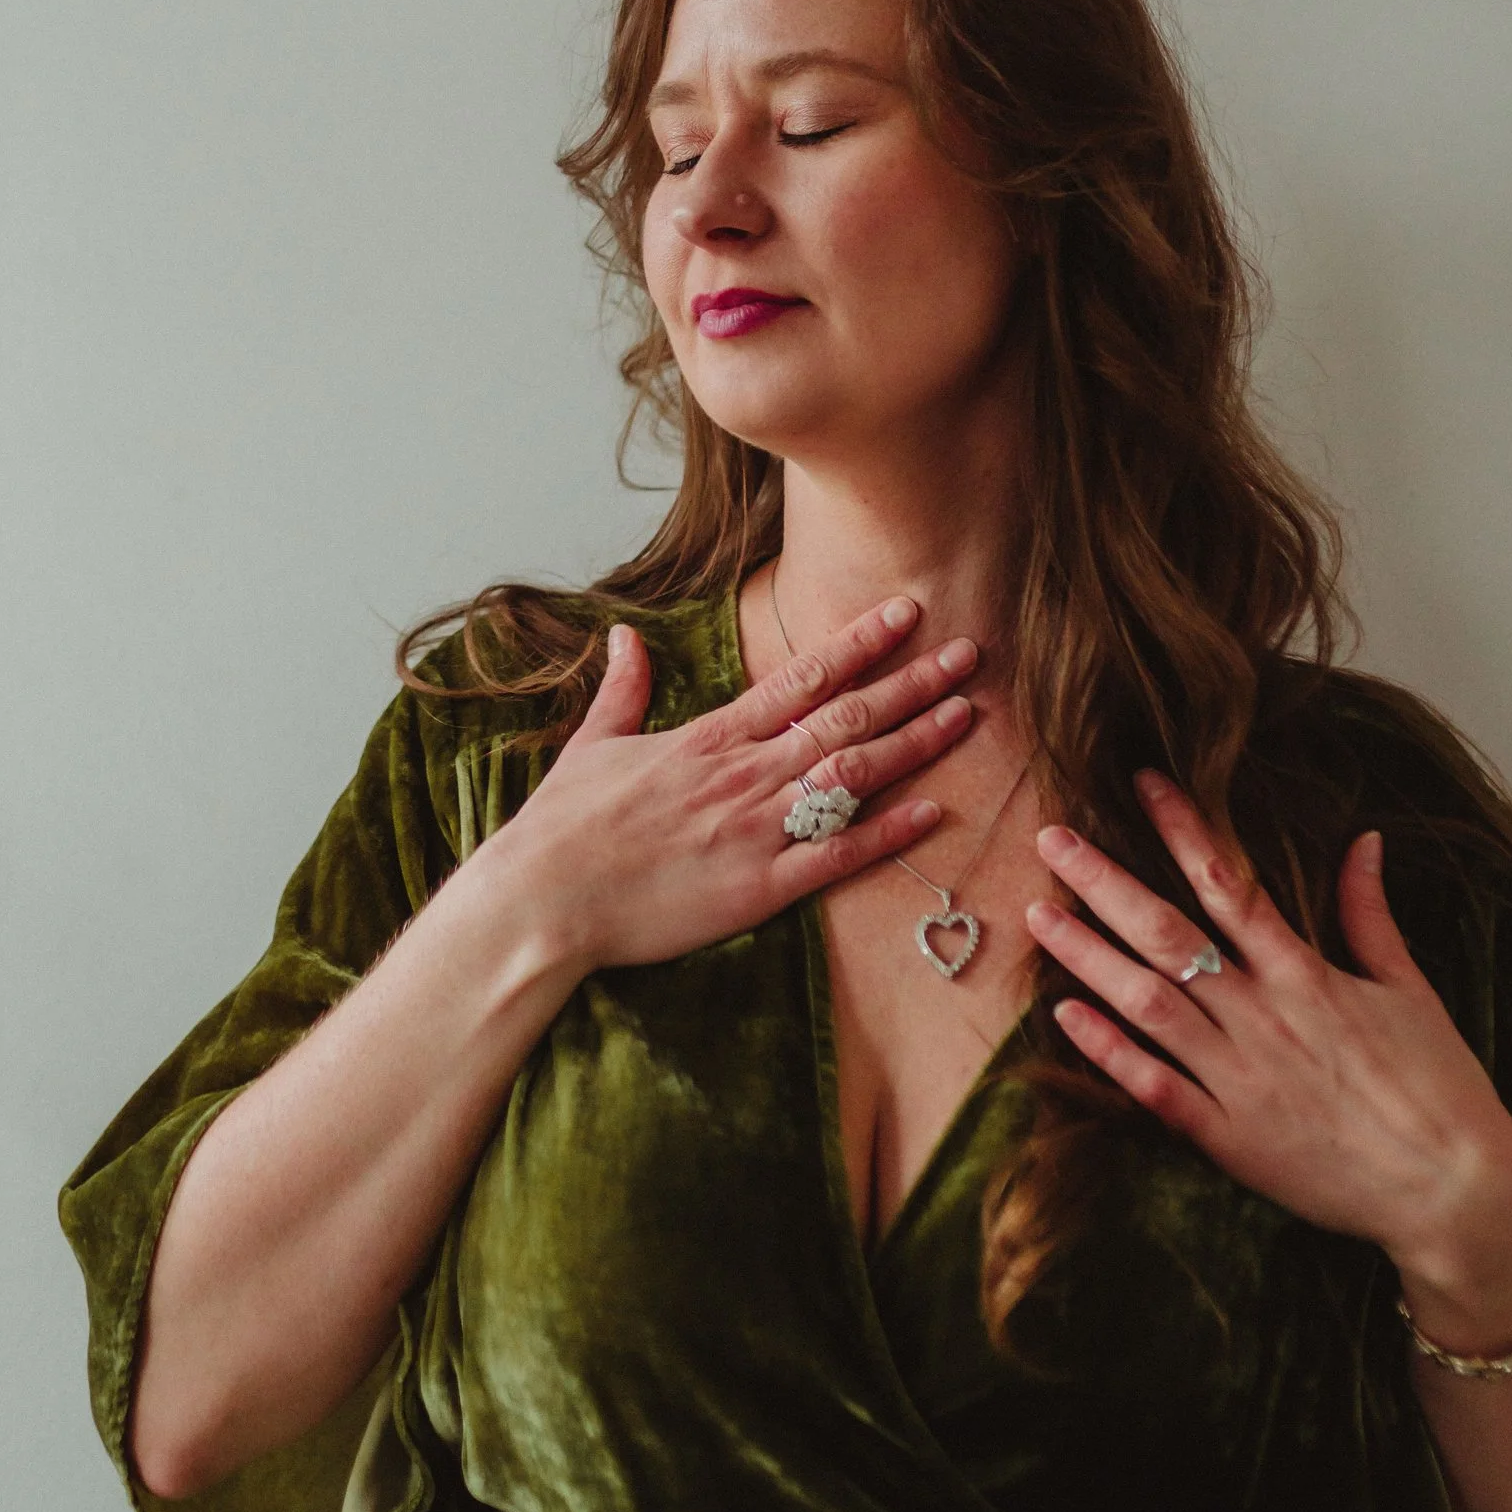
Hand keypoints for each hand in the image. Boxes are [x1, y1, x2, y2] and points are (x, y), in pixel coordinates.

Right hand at [486, 598, 979, 983]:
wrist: (543, 899)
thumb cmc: (563, 826)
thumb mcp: (593, 744)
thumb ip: (624, 688)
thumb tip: (625, 636)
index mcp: (710, 737)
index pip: (801, 677)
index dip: (860, 643)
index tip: (906, 612)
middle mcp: (743, 775)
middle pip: (845, 719)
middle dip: (911, 684)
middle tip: (969, 654)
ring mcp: (755, 830)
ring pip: (852, 778)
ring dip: (913, 744)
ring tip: (966, 716)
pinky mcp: (758, 888)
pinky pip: (837, 857)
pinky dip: (887, 834)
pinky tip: (932, 812)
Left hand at [1024, 771, 1511, 1332]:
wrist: (1456, 1196)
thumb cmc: (1441, 1089)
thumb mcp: (1411, 991)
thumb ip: (1371, 915)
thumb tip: (1364, 840)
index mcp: (1309, 977)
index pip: (1231, 885)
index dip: (1183, 829)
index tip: (1143, 782)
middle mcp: (1265, 1020)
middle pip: (1168, 936)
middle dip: (1105, 883)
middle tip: (1052, 841)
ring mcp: (1241, 1081)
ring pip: (1147, 1005)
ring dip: (1089, 958)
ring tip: (1039, 916)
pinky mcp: (1229, 1141)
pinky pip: (1155, 1089)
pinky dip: (1108, 1052)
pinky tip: (1064, 1018)